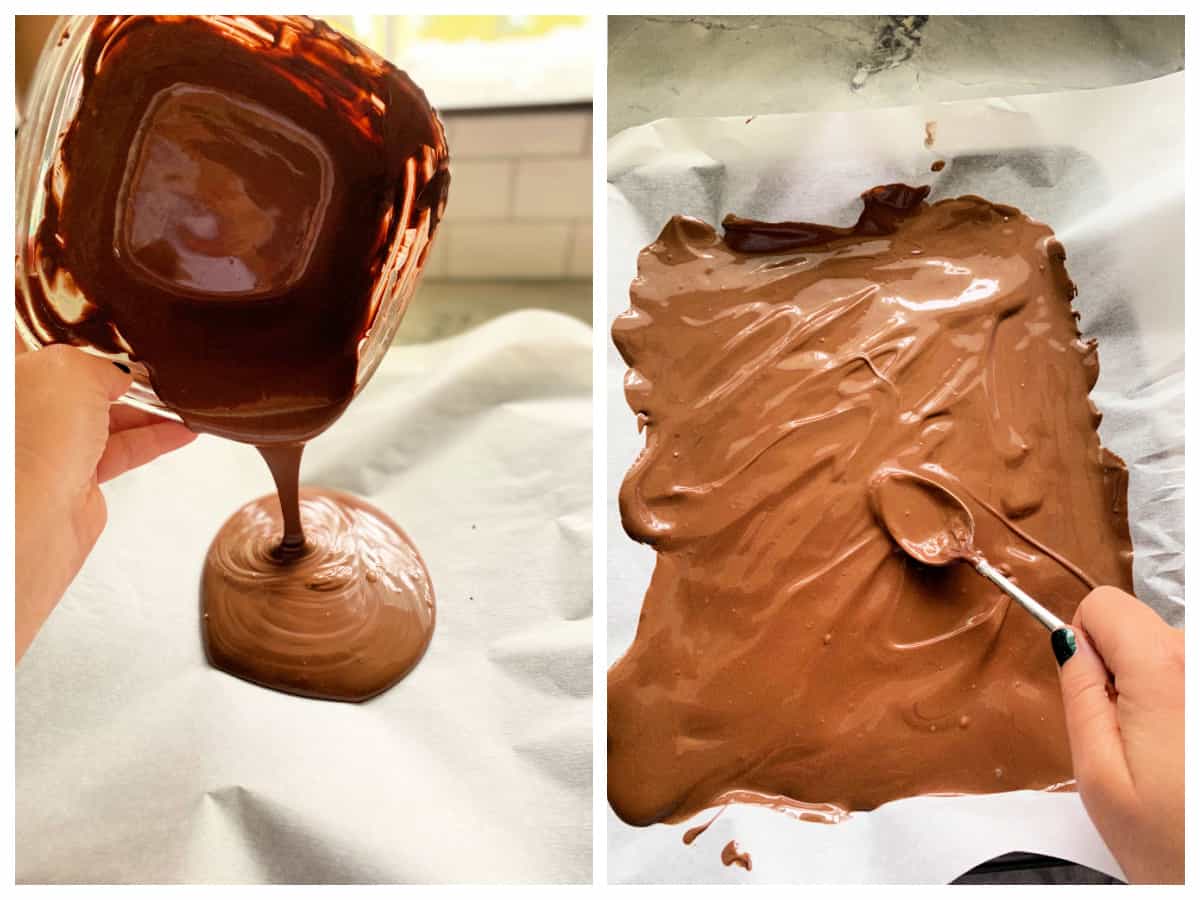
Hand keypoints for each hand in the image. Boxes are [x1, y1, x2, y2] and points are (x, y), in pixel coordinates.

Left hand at [15, 345, 194, 661]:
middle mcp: (25, 409)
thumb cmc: (30, 443)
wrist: (29, 519)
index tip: (121, 325)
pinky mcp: (75, 477)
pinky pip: (121, 450)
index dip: (83, 331)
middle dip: (120, 372)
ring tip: (187, 400)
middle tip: (161, 363)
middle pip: (79, 380)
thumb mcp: (73, 371)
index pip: (45, 339)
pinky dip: (154, 439)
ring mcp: (48, 444)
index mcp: (12, 373)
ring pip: (105, 417)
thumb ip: (102, 364)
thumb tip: (120, 375)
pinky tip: (184, 431)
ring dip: (148, 409)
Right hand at [1058, 586, 1184, 883]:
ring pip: (1171, 653)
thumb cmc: (1169, 843)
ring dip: (1159, 692)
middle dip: (1123, 671)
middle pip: (1141, 627)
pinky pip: (1191, 680)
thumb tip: (1069, 640)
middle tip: (1132, 739)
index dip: (1086, 642)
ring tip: (1167, 754)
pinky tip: (1187, 756)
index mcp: (1165, 671)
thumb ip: (1080, 694)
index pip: (1105, 604)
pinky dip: (1183, 706)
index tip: (1096, 695)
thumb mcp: (1097, 772)